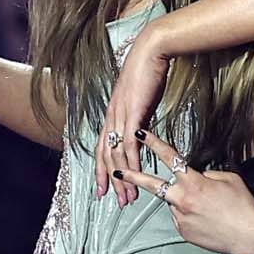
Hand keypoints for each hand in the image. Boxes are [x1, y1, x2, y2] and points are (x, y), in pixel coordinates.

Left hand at [98, 23, 169, 204]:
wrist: (152, 52)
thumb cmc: (149, 74)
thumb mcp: (141, 101)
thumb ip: (139, 117)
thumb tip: (143, 130)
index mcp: (112, 115)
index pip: (102, 149)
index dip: (101, 171)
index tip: (103, 189)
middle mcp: (111, 117)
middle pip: (106, 157)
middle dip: (110, 182)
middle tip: (114, 202)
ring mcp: (119, 115)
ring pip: (117, 155)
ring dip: (123, 178)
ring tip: (129, 197)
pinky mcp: (132, 113)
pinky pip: (129, 143)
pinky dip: (132, 161)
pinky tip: (136, 175)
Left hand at [114, 130, 253, 253]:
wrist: (250, 235)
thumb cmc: (243, 206)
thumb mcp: (228, 179)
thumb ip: (206, 175)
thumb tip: (196, 177)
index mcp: (194, 182)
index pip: (169, 157)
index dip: (153, 143)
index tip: (140, 134)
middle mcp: (182, 199)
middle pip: (151, 185)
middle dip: (132, 176)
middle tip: (117, 171)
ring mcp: (180, 217)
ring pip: (173, 203)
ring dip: (183, 202)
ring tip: (208, 209)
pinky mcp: (182, 231)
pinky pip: (181, 218)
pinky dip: (189, 216)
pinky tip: (207, 220)